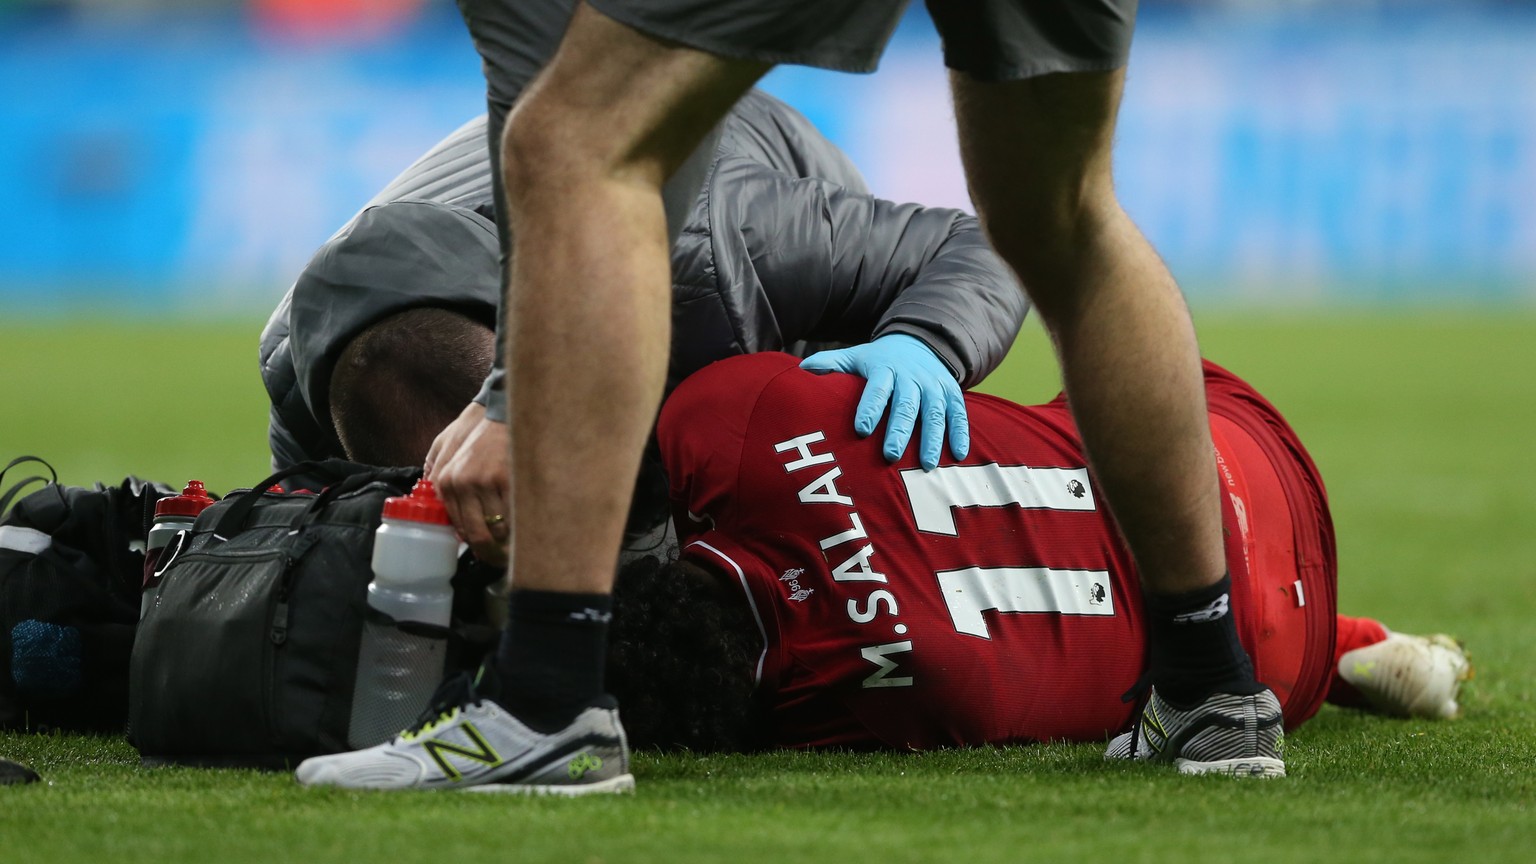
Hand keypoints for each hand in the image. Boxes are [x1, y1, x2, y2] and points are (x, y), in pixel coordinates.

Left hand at [426, 402, 509, 565]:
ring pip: (499, 528)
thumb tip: (449, 514)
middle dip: (491, 552)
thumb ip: (440, 479)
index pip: (459, 527)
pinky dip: (523, 525)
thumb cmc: (477, 430)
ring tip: (520, 545)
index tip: (485, 552)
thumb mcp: (445, 449)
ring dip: (511, 541)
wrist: (502, 408)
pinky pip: (515, 515)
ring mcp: (484, 482)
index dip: (474, 545)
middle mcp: (461, 483)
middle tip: (503, 559)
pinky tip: (528, 527)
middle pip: (477, 534)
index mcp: (445, 481)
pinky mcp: (507, 478)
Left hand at [800, 334, 967, 469]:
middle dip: (899, 430)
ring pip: (935, 413)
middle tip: (890, 456)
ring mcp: (934, 387)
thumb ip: (831, 364)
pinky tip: (959, 455)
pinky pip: (959, 415)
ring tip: (926, 465)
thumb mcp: (855, 356)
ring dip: (932, 439)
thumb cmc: (879, 362)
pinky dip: (961, 434)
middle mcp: (911, 378)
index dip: (870, 408)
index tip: (861, 429)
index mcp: (884, 370)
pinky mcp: (953, 395)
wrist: (920, 344)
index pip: (876, 390)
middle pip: (906, 405)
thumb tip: (802, 369)